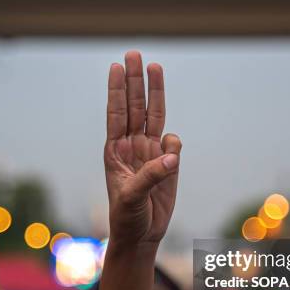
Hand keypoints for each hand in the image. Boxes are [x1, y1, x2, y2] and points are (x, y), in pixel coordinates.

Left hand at [104, 51, 180, 244]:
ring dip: (154, 92)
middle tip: (134, 54)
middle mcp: (131, 146)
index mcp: (115, 151)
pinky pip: (173, 144)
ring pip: (154, 115)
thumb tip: (172, 154)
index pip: (116, 114)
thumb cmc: (127, 217)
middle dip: (135, 81)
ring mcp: (150, 153)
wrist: (141, 235)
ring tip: (155, 67)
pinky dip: (174, 144)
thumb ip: (150, 176)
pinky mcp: (167, 163)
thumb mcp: (131, 198)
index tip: (116, 67)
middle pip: (135, 107)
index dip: (117, 91)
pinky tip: (171, 156)